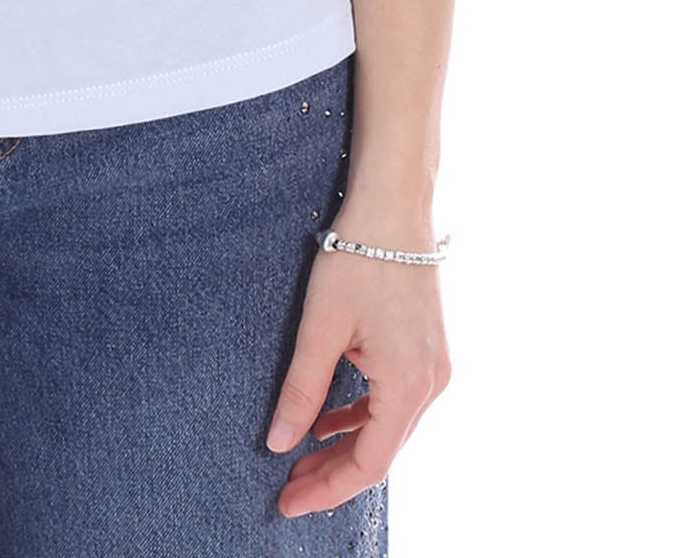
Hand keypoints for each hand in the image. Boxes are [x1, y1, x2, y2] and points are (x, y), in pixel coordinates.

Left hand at [265, 206, 450, 517]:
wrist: (394, 207)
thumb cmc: (358, 259)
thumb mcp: (321, 326)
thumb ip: (301, 388)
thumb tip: (278, 443)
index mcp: (409, 385)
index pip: (369, 463)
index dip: (327, 488)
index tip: (287, 502)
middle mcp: (431, 384)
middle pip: (381, 451)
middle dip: (332, 473)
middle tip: (285, 488)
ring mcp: (432, 368)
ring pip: (387, 427)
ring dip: (344, 445)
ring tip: (299, 459)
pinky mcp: (425, 350)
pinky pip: (392, 399)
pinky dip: (360, 416)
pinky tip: (326, 421)